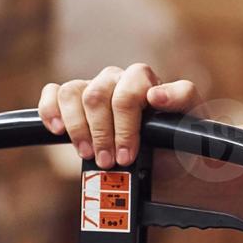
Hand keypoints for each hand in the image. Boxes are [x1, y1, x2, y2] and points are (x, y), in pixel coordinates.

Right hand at [38, 64, 200, 168]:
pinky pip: (54, 94)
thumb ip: (182, 99)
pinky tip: (58, 131)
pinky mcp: (74, 102)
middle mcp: (116, 79)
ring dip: (78, 128)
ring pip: (72, 94)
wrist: (167, 162)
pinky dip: (50, 111)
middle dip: (102, 134)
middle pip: (96, 97)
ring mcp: (93, 88)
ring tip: (88, 154)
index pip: (127, 92)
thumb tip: (155, 94)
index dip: (125, 127)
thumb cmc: (178, 140)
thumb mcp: (192, 122)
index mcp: (144, 80)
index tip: (128, 155)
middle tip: (110, 162)